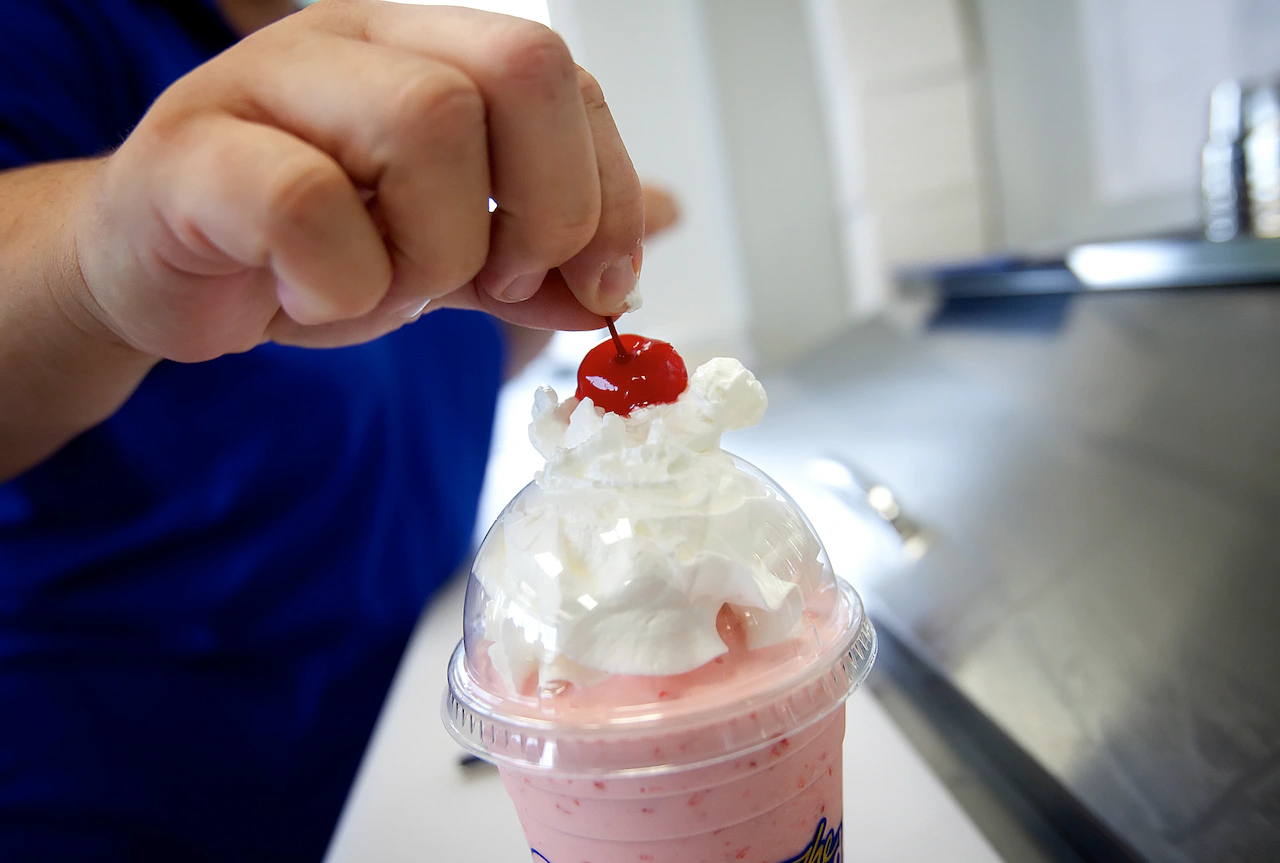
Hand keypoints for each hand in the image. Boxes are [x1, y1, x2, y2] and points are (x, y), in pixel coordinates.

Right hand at [72, 0, 643, 361]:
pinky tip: (312, 298)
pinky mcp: (194, 152)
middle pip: (519, 72)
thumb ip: (533, 265)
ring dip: (434, 254)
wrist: (164, 276)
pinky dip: (340, 285)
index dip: (608, 193)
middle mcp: (359, 41)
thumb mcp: (447, 258)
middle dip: (545, 211)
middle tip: (498, 281)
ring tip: (385, 287)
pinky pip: (306, 205)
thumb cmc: (305, 253)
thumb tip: (623, 283)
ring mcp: (270, 80)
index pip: (565, 81)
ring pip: (427, 125)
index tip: (599, 283)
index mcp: (431, 51)